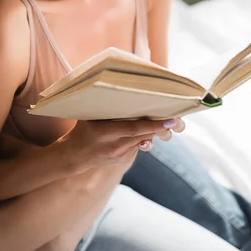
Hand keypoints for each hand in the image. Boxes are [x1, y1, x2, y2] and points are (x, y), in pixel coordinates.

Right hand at [59, 117, 184, 171]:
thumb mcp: (90, 115)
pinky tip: (146, 130)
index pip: (135, 129)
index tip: (172, 120)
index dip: (155, 125)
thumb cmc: (82, 129)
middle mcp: (115, 146)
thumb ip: (106, 107)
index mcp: (106, 133)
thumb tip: (122, 90)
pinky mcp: (124, 160)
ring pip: (144, 141)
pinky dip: (144, 137)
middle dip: (161, 127)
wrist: (74, 156)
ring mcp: (120, 155)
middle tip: (176, 118)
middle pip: (144, 135)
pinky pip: (138, 146)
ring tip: (164, 121)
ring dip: (153, 131)